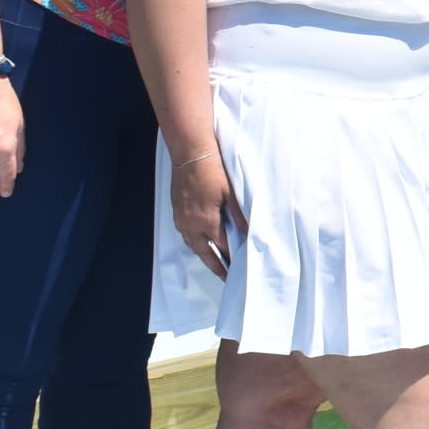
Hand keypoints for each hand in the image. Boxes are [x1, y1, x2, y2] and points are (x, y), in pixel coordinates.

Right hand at [168, 147, 245, 278]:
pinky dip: (195, 240)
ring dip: (204, 252)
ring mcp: (181, 218)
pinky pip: (186, 232)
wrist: (190, 152)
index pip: (221, 247)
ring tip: (215, 261)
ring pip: (192, 243)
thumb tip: (251, 233)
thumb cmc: (213, 170)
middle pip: (204, 251)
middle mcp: (190, 224)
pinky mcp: (177, 210)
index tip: (240, 267)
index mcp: (206, 221)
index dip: (231, 258)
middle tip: (225, 276)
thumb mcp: (231, 193)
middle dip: (215, 264)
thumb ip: (240, 215)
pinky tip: (203, 239)